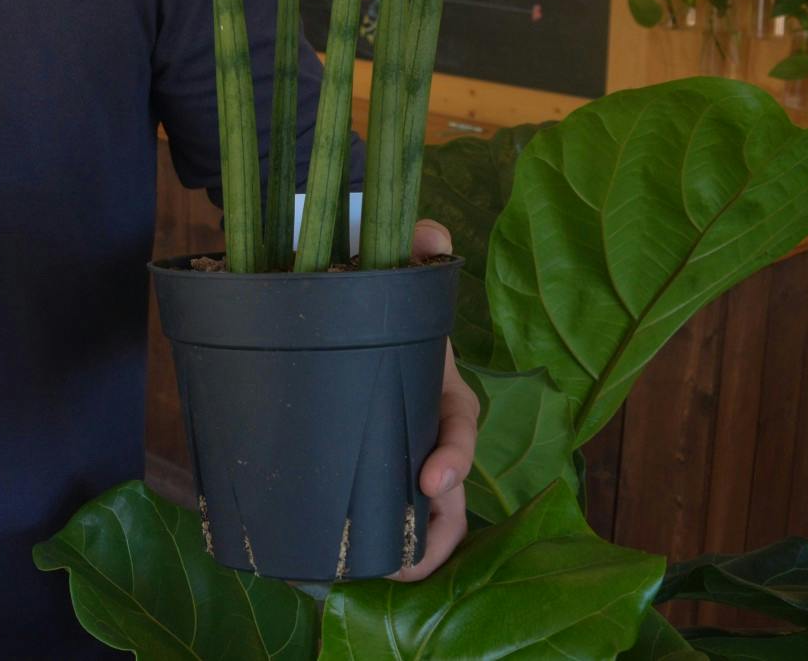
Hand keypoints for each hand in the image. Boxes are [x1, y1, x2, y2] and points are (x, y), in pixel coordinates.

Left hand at [390, 218, 477, 581]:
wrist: (348, 310)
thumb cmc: (377, 300)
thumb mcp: (394, 274)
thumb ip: (413, 247)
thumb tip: (430, 230)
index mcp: (440, 388)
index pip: (459, 428)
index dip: (452, 459)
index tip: (432, 482)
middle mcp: (431, 428)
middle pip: (454, 491)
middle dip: (442, 528)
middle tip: (413, 559)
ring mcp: (408, 451)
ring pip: (433, 513)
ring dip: (421, 550)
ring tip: (393, 578)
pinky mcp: (377, 466)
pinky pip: (392, 511)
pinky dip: (391, 543)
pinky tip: (366, 568)